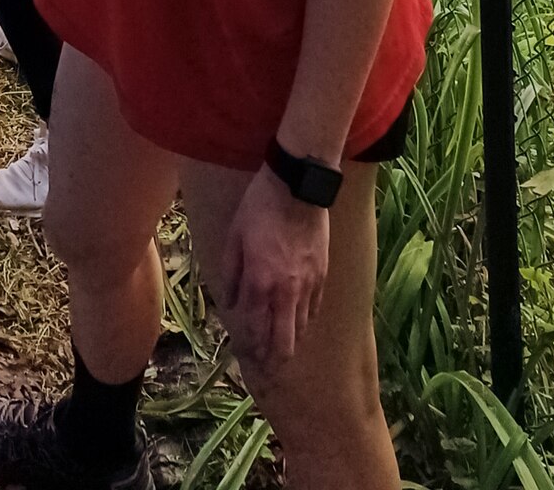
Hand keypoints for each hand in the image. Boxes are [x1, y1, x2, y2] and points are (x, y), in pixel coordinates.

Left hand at [221, 165, 329, 368]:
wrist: (298, 188)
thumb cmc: (259, 207)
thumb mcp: (234, 236)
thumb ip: (231, 273)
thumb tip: (230, 302)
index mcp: (259, 281)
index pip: (253, 327)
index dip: (248, 346)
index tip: (244, 356)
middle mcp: (285, 290)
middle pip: (281, 339)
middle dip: (272, 358)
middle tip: (266, 366)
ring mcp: (307, 285)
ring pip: (300, 328)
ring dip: (289, 342)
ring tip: (281, 351)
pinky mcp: (323, 275)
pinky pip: (315, 309)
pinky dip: (305, 321)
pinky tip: (299, 324)